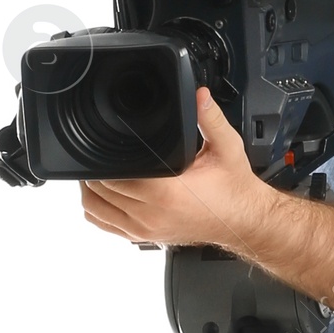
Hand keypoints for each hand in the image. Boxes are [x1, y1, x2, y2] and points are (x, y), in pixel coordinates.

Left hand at [80, 88, 272, 254]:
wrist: (242, 220)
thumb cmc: (233, 189)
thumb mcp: (226, 147)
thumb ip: (210, 118)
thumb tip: (198, 95)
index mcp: (166, 192)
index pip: (115, 174)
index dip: (104, 157)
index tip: (106, 142)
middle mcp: (151, 213)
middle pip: (100, 189)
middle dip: (96, 169)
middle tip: (100, 151)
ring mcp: (145, 229)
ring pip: (96, 208)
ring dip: (91, 188)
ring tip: (98, 170)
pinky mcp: (144, 237)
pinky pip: (105, 225)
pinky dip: (97, 209)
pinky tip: (102, 194)